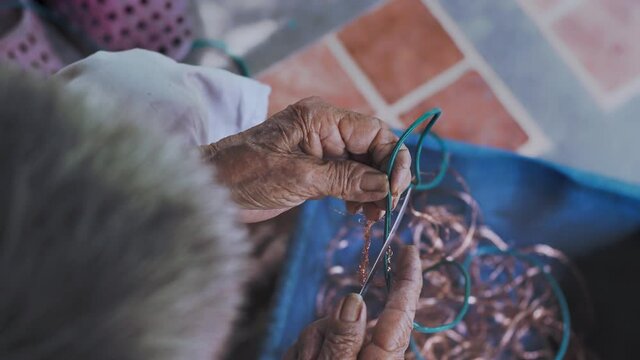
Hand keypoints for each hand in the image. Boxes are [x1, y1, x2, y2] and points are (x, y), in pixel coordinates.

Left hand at [201, 97, 411, 222]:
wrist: (209, 188)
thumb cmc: (245, 174)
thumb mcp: (299, 177)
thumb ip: (345, 180)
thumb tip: (385, 187)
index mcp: (321, 119)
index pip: (373, 132)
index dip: (393, 158)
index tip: (397, 189)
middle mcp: (324, 129)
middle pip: (372, 149)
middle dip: (384, 178)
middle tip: (387, 209)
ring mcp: (320, 150)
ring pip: (363, 166)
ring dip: (373, 190)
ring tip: (373, 216)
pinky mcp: (314, 169)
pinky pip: (347, 178)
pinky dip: (357, 194)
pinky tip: (358, 212)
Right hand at [284, 245, 421, 358]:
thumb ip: (343, 336)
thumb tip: (354, 300)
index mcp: (383, 358)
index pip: (401, 312)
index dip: (408, 279)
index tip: (410, 250)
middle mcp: (370, 355)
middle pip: (350, 316)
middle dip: (325, 330)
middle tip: (311, 357)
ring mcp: (350, 356)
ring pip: (325, 327)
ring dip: (310, 345)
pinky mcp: (333, 357)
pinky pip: (313, 342)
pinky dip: (304, 353)